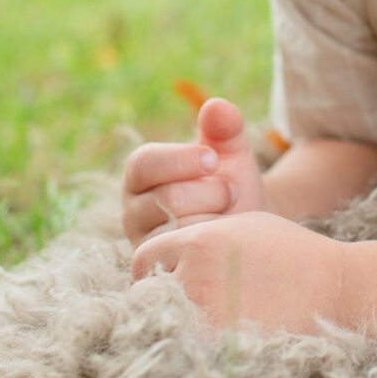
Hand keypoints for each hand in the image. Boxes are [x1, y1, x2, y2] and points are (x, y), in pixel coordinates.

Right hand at [122, 97, 266, 249]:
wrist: (244, 228)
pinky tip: (224, 238)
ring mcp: (142, 244)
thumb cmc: (230, 182)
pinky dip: (210, 247)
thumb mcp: (230, 150)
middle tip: (232, 192)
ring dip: (214, 219)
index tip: (215, 159)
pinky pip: (181, 260)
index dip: (181, 159)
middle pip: (166, 198)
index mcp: (141, 172)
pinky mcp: (157, 271)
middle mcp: (132, 209)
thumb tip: (216, 106)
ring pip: (176, 231)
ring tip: (230, 214)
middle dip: (210, 192)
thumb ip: (225, 125)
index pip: (144, 162)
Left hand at [130, 210, 347, 333]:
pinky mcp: (219, 345)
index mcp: (198, 242)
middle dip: (154, 297)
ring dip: (170, 322)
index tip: (169, 276)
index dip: (154, 268)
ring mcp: (205, 314)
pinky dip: (189, 344)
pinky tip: (210, 336)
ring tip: (192, 319)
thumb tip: (164, 254)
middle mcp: (195, 276)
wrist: (332, 287)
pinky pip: (184, 347)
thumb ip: (198, 236)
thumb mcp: (241, 225)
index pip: (144, 258)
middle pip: (142, 293)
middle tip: (177, 301)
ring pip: (159, 323)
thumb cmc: (287, 252)